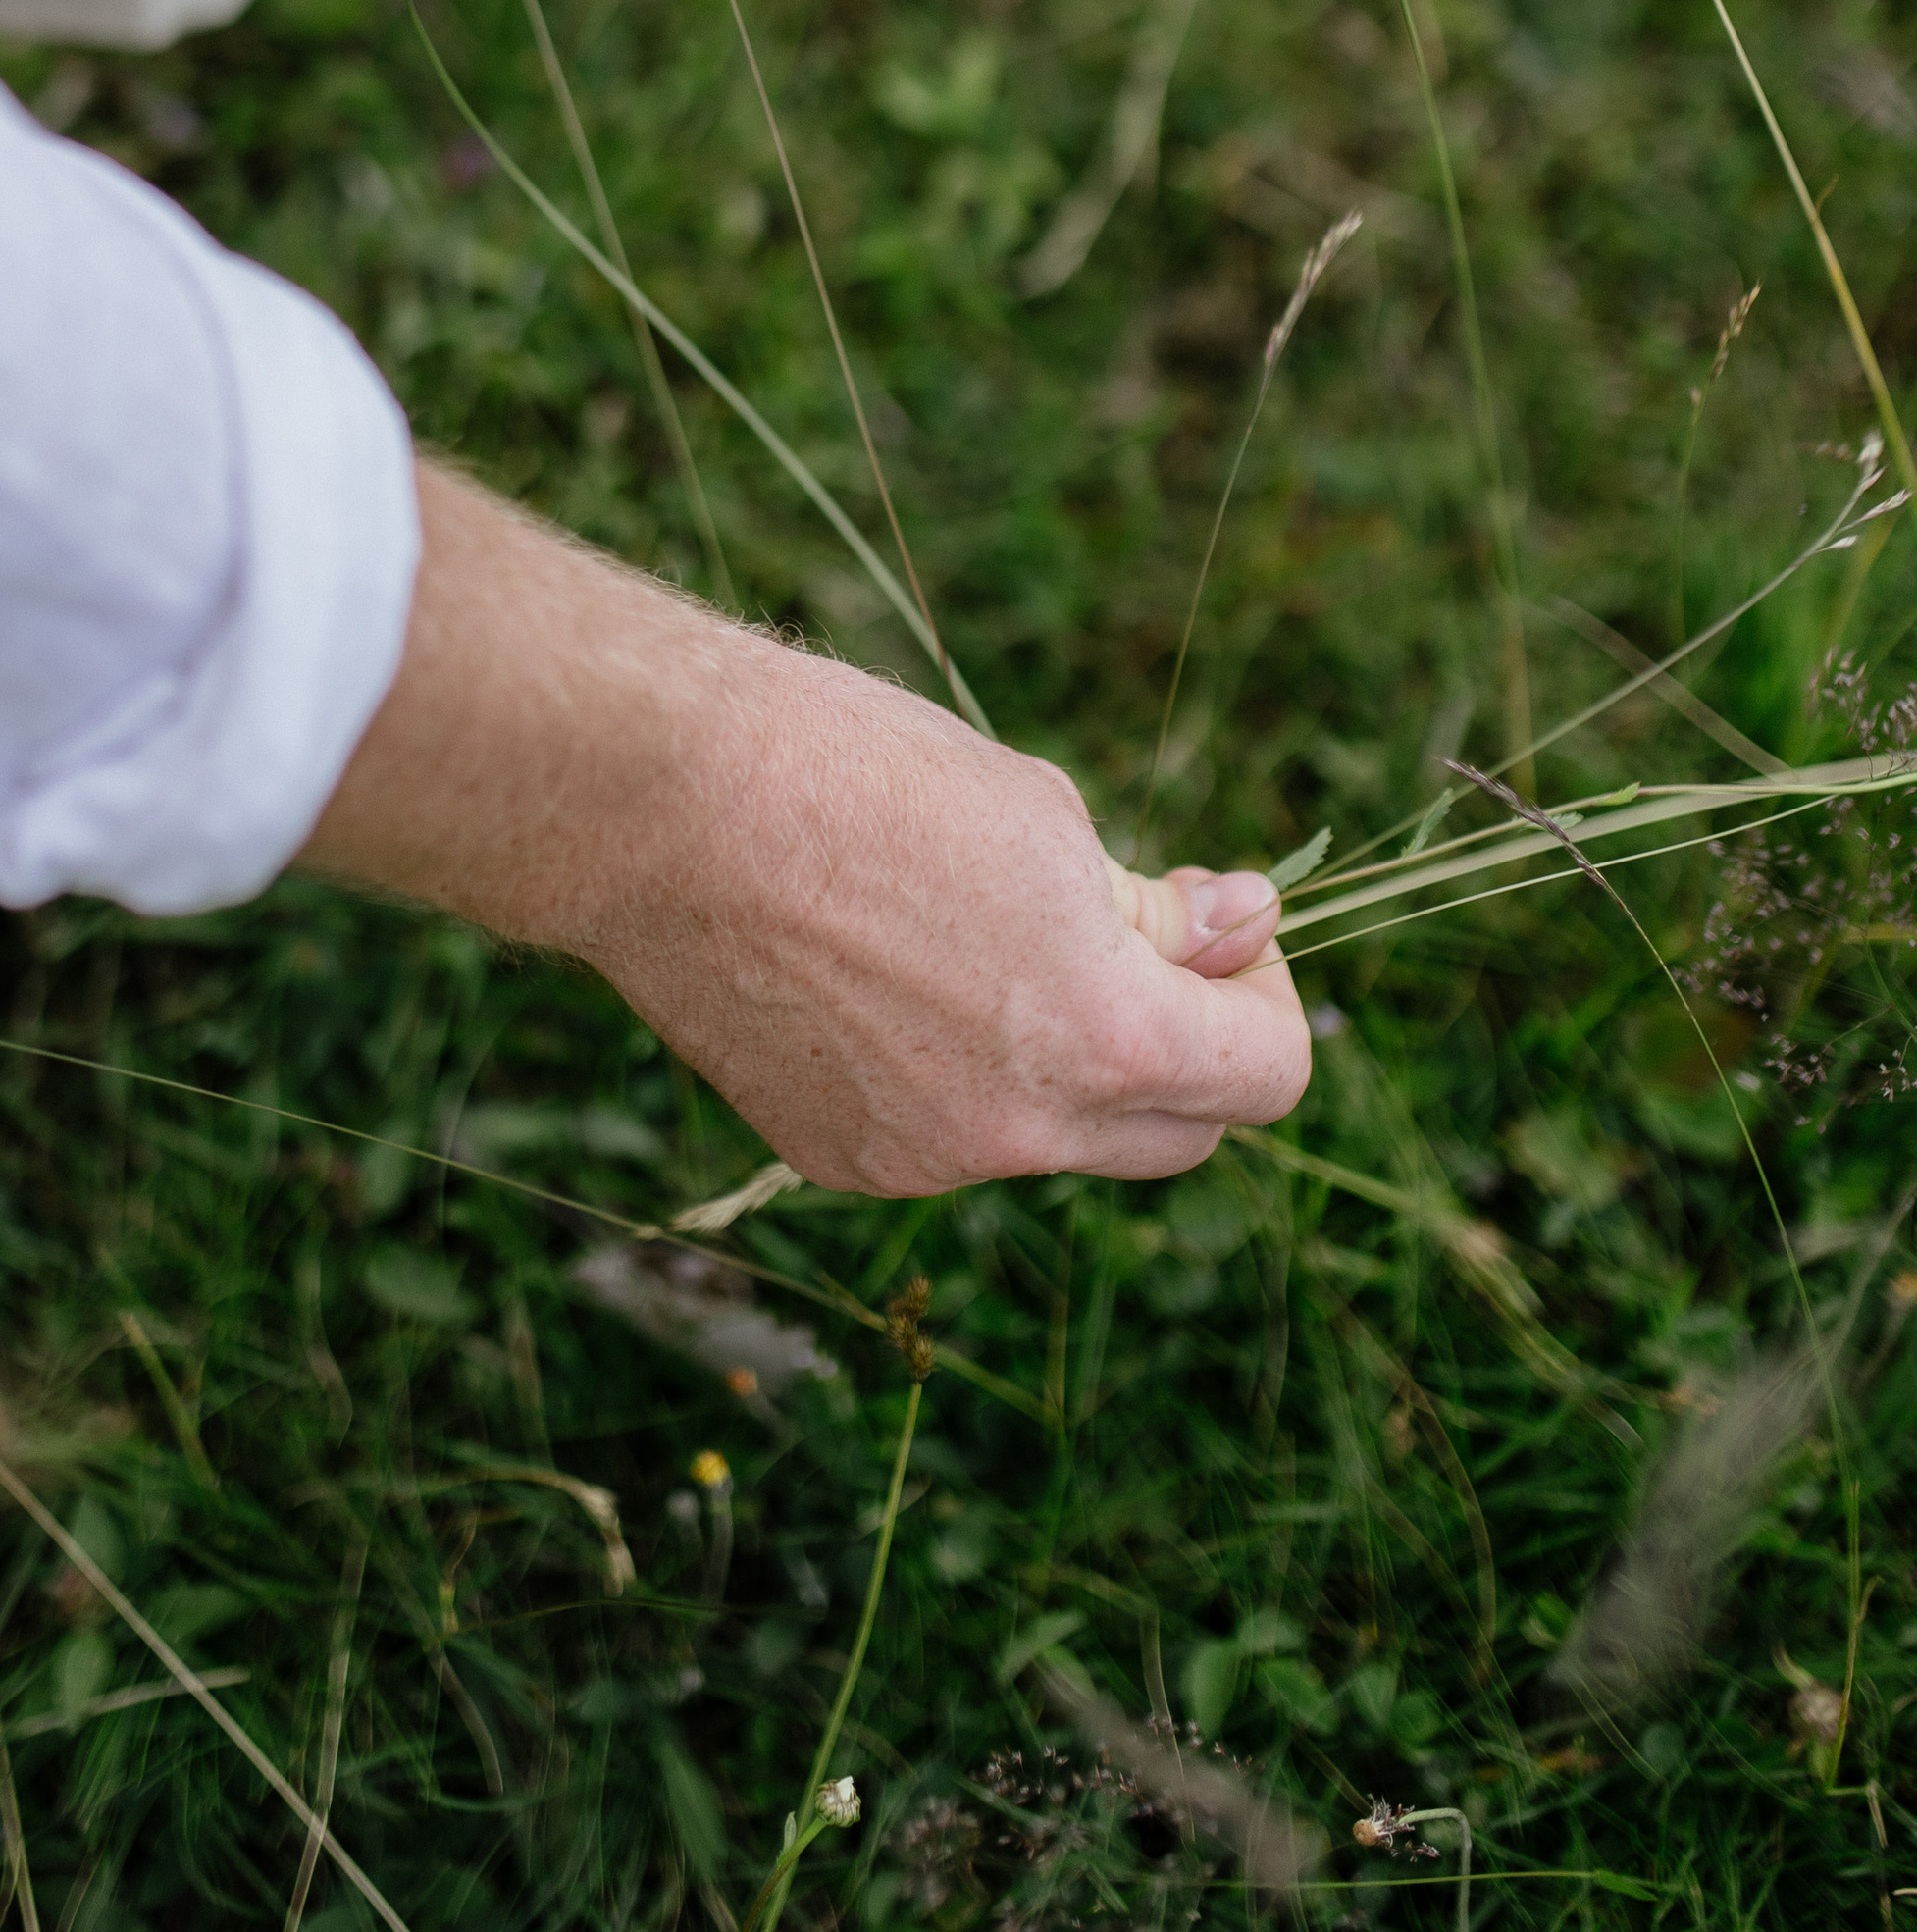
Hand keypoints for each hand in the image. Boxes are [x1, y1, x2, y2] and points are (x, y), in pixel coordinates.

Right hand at [307, 467, 1309, 1193]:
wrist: (663, 808)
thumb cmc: (862, 775)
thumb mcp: (1045, 815)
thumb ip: (1153, 908)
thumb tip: (1242, 929)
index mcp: (1104, 1038)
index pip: (1265, 1076)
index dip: (1263, 994)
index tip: (1218, 927)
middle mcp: (1018, 1131)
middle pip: (1176, 1137)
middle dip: (1184, 1048)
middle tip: (1131, 940)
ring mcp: (918, 1156)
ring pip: (1047, 1132)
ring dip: (1057, 1057)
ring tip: (966, 933)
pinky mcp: (830, 1154)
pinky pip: (942, 1132)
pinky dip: (951, 1071)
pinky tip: (880, 976)